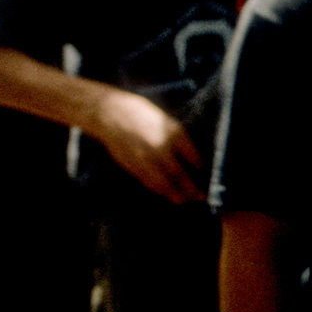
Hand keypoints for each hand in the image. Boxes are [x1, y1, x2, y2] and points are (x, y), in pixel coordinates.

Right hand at [90, 87, 204, 203]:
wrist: (109, 112)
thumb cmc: (139, 112)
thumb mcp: (163, 119)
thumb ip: (177, 138)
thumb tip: (190, 158)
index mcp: (173, 133)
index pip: (193, 157)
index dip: (200, 168)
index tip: (203, 174)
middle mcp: (161, 147)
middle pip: (180, 174)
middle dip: (191, 188)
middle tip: (199, 197)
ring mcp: (145, 158)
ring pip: (163, 182)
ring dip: (174, 194)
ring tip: (182, 200)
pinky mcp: (132, 164)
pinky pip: (147, 181)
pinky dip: (156, 188)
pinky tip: (162, 192)